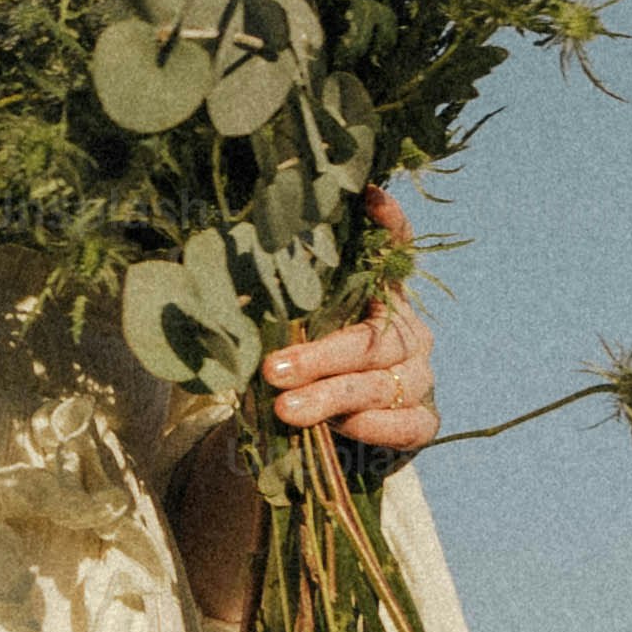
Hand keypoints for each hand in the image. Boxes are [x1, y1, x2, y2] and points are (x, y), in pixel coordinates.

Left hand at [260, 186, 437, 455]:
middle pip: (375, 336)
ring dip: (331, 395)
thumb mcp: (286, 332)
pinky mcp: (422, 421)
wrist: (319, 434)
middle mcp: (407, 330)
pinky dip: (371, 426)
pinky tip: (341, 428)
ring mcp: (420, 376)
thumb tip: (208, 276)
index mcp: (378, 295)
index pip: (396, 250)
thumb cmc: (299, 369)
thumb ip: (271, 308)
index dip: (390, 224)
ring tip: (285, 408)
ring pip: (382, 383)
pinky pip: (405, 424)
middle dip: (321, 355)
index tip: (369, 197)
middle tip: (272, 368)